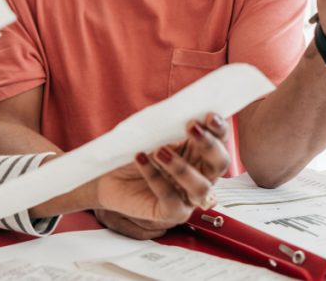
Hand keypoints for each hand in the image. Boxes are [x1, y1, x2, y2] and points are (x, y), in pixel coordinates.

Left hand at [93, 114, 230, 239]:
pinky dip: (155, 177)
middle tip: (192, 126)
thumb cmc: (133, 153)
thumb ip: (169, 127)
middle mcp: (199, 176)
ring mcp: (187, 197)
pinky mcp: (170, 213)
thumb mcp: (151, 136)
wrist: (106, 176)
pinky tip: (140, 159)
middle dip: (209, 145)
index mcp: (198, 154)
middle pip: (219, 164)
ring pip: (200, 186)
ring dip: (182, 167)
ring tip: (159, 150)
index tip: (209, 115)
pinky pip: (170, 198)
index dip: (219, 129)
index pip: (220, 141)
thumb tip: (182, 111)